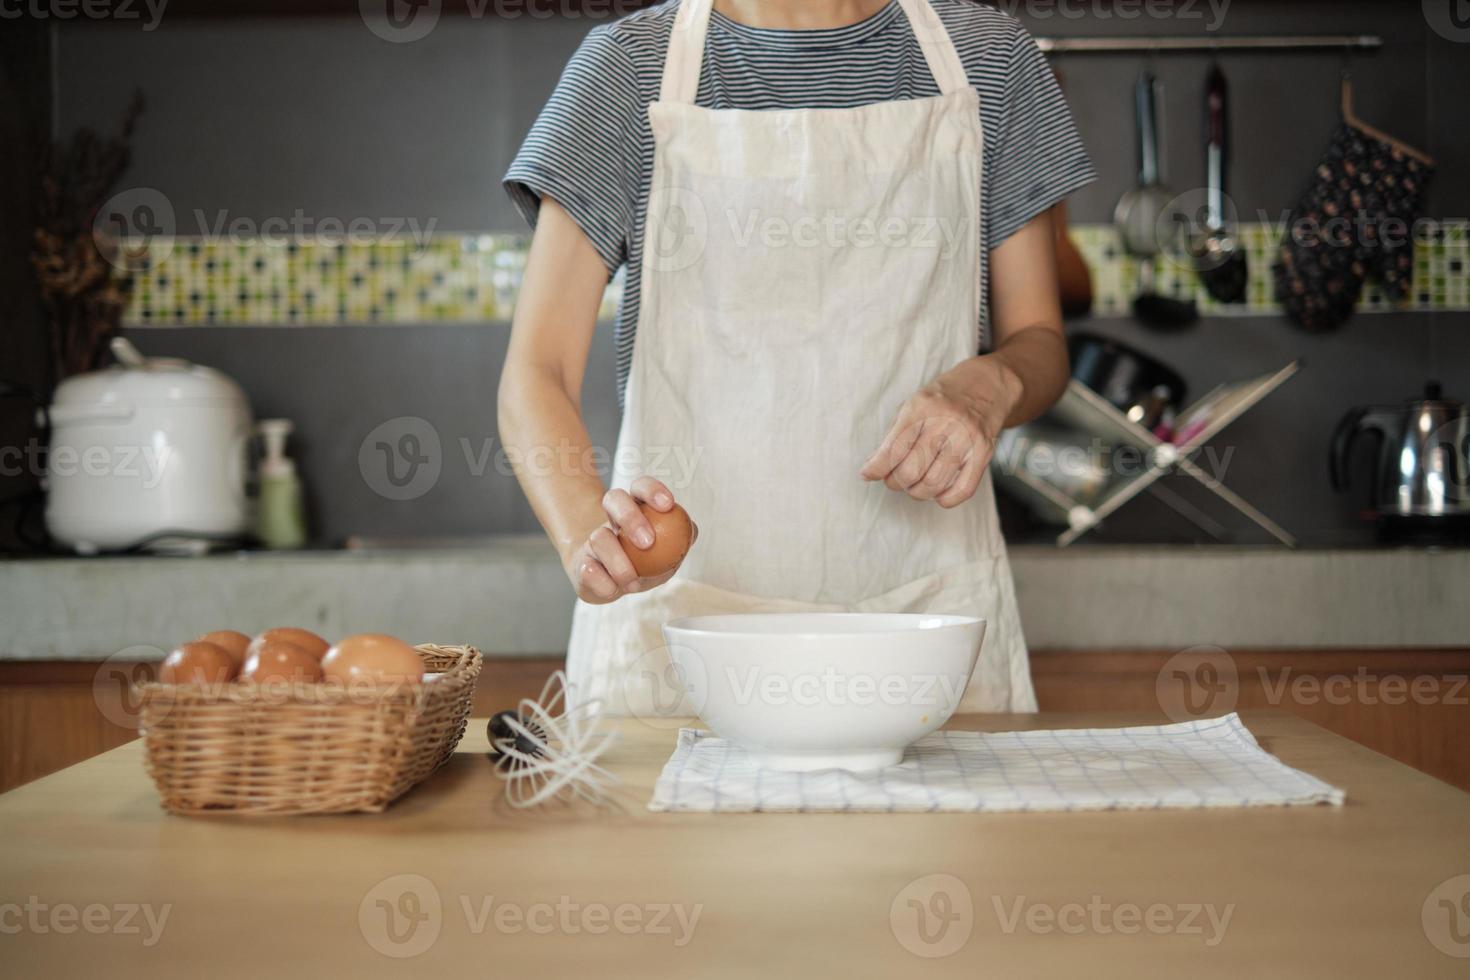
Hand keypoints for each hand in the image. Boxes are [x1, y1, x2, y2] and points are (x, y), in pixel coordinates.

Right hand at [564, 476, 698, 603]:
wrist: (609, 583)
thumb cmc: (643, 563)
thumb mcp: (667, 553)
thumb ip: (681, 539)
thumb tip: (692, 530)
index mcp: (635, 508)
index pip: (641, 487)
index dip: (652, 490)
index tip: (668, 505)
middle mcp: (611, 517)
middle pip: (614, 498)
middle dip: (630, 517)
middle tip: (648, 543)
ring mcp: (592, 538)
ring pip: (598, 537)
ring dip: (618, 562)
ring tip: (632, 582)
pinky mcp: (580, 563)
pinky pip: (587, 569)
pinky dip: (603, 582)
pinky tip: (612, 589)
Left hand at [860, 357, 1022, 507]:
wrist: (987, 384)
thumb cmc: (942, 398)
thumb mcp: (913, 404)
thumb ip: (893, 435)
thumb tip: (872, 468)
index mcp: (921, 407)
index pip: (893, 449)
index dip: (876, 468)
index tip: (867, 474)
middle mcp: (945, 422)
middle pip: (911, 471)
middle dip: (896, 482)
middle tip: (894, 480)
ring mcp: (967, 438)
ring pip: (934, 484)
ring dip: (917, 492)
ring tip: (914, 486)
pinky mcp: (984, 452)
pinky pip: (963, 489)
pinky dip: (945, 499)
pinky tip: (937, 494)